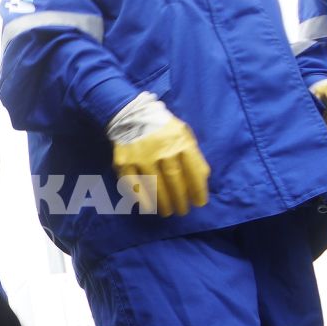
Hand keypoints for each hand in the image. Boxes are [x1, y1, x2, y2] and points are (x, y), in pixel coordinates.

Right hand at [107, 93, 209, 215]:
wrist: (131, 113)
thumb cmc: (163, 127)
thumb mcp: (183, 133)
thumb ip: (193, 154)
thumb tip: (202, 179)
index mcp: (179, 141)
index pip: (193, 170)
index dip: (198, 189)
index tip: (199, 203)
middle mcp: (161, 149)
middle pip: (174, 180)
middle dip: (180, 199)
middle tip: (182, 211)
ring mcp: (141, 156)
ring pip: (154, 185)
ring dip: (163, 202)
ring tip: (168, 211)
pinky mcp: (124, 161)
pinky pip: (133, 184)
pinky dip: (141, 198)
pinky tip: (148, 207)